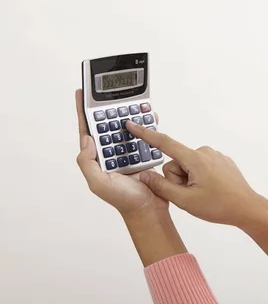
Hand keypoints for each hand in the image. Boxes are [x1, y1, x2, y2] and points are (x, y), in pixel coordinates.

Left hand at [75, 89, 167, 217]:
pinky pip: (145, 136)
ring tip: (133, 102)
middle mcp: (111, 152)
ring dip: (130, 115)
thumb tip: (88, 139)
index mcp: (98, 157)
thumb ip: (88, 163)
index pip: (88, 130)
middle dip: (110, 109)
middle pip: (109, 124)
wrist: (149, 209)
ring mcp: (128, 152)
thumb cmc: (124, 200)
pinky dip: (147, 125)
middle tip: (112, 95)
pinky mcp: (144, 153)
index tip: (81, 94)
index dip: (83, 112)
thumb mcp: (98, 184)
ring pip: (127, 128)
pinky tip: (149, 115)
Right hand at [125, 121, 263, 226]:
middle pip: (176, 163)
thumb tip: (145, 176)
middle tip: (192, 195)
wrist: (247, 209)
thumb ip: (161, 187)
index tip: (132, 125)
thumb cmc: (219, 206)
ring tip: (204, 194)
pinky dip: (200, 178)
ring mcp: (214, 155)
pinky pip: (201, 167)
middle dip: (178, 180)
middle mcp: (205, 152)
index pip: (164, 143)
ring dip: (190, 180)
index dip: (145, 134)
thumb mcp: (185, 201)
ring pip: (188, 166)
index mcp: (195, 158)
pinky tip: (212, 190)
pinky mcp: (221, 161)